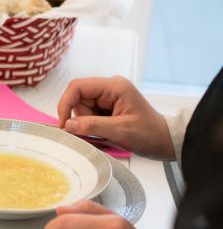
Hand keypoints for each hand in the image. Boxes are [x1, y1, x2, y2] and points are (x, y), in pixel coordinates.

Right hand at [56, 76, 173, 158]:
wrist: (165, 142)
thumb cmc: (148, 134)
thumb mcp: (120, 131)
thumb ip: (91, 125)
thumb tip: (66, 125)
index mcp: (114, 86)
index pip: (78, 87)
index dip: (65, 103)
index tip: (63, 124)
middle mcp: (109, 88)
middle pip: (77, 98)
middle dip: (79, 117)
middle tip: (89, 133)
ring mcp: (107, 98)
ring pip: (81, 108)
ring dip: (85, 123)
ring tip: (103, 134)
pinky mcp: (106, 108)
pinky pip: (87, 115)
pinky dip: (89, 126)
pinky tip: (103, 133)